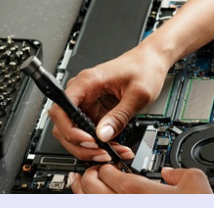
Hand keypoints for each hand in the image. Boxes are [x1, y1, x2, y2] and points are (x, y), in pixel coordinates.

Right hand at [46, 45, 171, 162]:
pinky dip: (98, 143)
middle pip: (64, 125)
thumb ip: (120, 115)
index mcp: (88, 81)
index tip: (88, 139)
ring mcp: (87, 102)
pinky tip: (113, 147)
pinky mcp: (94, 110)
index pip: (61, 108)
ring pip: (74, 132)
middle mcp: (83, 91)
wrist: (152, 61)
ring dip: (89, 147)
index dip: (69, 128)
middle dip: (80, 144)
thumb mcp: (138, 94)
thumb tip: (103, 135)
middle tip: (100, 152)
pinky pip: (88, 132)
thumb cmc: (145, 68)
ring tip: (110, 152)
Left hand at [68, 165, 212, 193]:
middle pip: (91, 187)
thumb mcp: (196, 181)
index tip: (107, 163)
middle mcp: (124, 206)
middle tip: (94, 169)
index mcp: (139, 192)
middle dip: (90, 174)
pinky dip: (87, 202)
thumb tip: (170, 171)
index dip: (104, 165)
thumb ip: (179, 170)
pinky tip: (87, 199)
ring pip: (88, 202)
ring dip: (80, 190)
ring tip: (78, 182)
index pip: (108, 173)